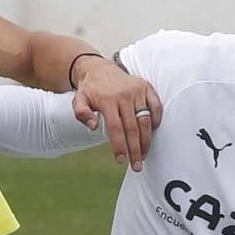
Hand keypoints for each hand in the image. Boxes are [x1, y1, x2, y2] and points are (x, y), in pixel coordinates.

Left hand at [71, 57, 161, 171]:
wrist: (99, 68)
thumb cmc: (89, 89)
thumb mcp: (78, 100)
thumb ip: (81, 113)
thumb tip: (93, 127)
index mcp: (107, 100)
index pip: (115, 128)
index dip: (119, 146)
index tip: (121, 160)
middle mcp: (124, 95)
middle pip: (132, 128)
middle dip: (135, 150)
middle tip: (137, 166)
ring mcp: (137, 90)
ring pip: (145, 120)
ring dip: (146, 140)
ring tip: (144, 155)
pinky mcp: (146, 87)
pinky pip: (156, 106)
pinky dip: (156, 120)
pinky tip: (152, 133)